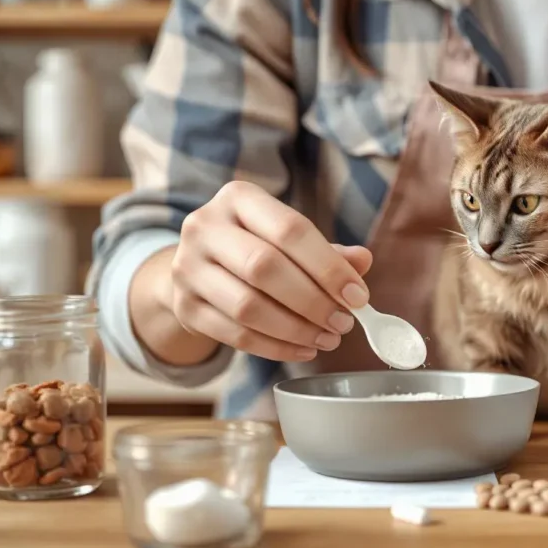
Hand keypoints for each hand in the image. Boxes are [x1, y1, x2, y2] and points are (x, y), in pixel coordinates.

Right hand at [169, 181, 372, 362]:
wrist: (198, 267)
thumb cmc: (256, 247)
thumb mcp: (288, 239)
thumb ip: (326, 251)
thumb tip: (362, 261)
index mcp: (238, 198)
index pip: (290, 230)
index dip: (328, 267)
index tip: (358, 296)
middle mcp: (205, 226)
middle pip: (264, 267)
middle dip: (312, 301)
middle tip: (343, 322)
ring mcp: (188, 267)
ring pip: (247, 306)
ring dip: (296, 329)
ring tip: (327, 338)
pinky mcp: (184, 307)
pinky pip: (235, 335)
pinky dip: (275, 348)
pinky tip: (303, 350)